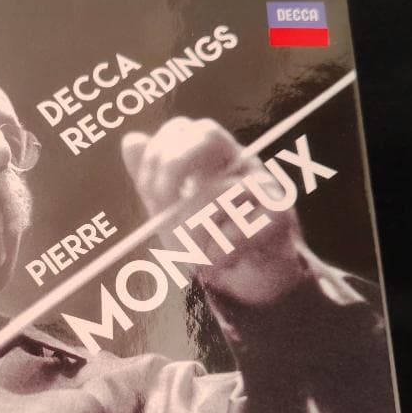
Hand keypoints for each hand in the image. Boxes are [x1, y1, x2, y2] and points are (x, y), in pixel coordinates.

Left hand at [121, 117, 305, 304]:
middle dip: (174, 167)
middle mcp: (240, 162)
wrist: (254, 284)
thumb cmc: (211, 243)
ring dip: (195, 233)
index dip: (158, 154)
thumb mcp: (172, 214)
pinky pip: (237, 228)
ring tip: (198, 255)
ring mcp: (264, 184)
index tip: (149, 190)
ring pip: (216, 192)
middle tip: (163, 206)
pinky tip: (222, 262)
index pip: (181, 128)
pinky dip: (219, 254)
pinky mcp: (280, 213)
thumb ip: (151, 180)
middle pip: (207, 134)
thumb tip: (131, 140)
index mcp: (212, 158)